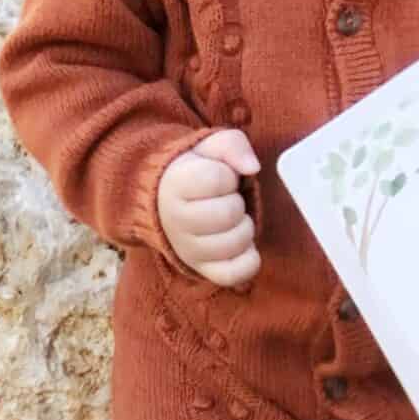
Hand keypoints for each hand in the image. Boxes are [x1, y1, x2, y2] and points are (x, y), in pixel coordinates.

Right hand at [157, 129, 260, 285]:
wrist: (166, 202)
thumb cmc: (195, 172)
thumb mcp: (209, 147)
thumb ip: (233, 145)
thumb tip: (252, 168)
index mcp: (175, 185)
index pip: (218, 179)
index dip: (228, 175)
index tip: (219, 178)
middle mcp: (176, 221)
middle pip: (229, 214)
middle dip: (237, 203)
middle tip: (226, 201)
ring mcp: (188, 250)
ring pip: (236, 244)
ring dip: (244, 228)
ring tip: (230, 221)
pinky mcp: (202, 270)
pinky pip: (235, 274)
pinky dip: (247, 259)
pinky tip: (240, 245)